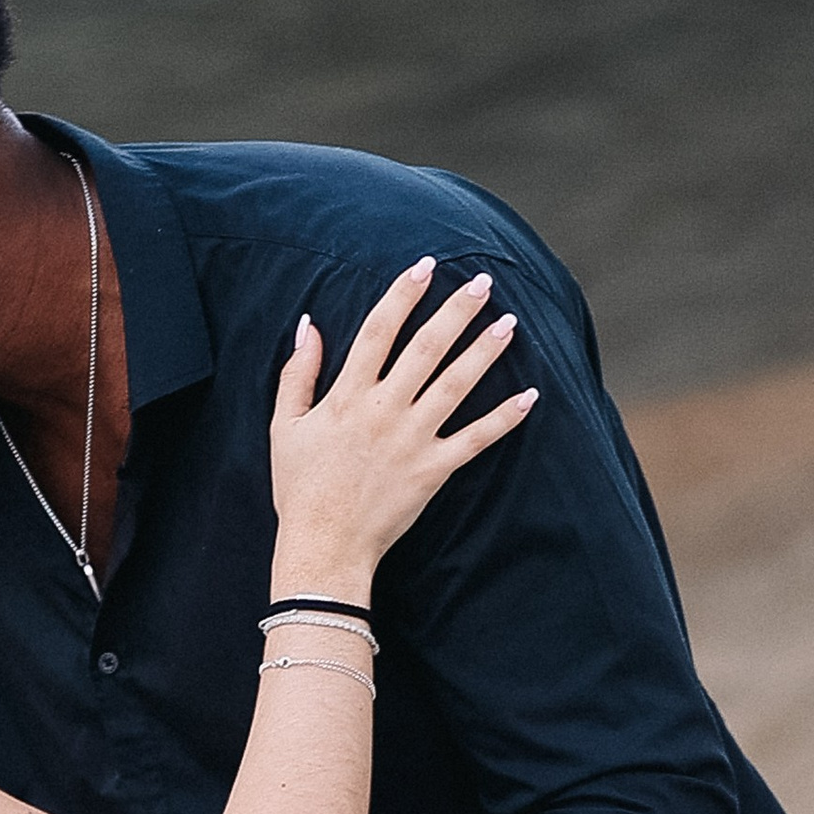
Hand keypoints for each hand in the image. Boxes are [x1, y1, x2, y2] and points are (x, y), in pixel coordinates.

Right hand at [268, 265, 531, 600]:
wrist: (323, 546)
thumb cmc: (299, 487)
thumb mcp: (284, 426)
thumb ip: (297, 373)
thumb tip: (309, 325)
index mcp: (347, 396)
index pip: (378, 331)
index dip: (402, 295)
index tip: (424, 267)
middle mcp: (383, 411)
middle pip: (426, 348)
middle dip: (455, 311)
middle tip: (482, 281)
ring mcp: (412, 440)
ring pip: (456, 385)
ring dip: (484, 352)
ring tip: (509, 322)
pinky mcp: (433, 470)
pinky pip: (475, 440)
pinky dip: (504, 418)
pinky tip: (529, 395)